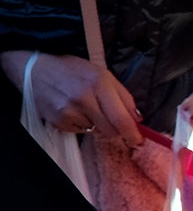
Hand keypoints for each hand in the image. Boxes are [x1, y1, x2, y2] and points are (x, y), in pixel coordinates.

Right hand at [6, 51, 140, 145]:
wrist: (35, 70)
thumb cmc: (72, 71)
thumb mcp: (103, 75)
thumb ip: (124, 96)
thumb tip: (137, 119)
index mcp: (99, 83)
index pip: (121, 119)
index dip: (132, 134)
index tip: (138, 141)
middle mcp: (84, 98)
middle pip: (111, 130)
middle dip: (117, 129)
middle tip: (112, 121)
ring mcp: (69, 112)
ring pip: (96, 131)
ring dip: (98, 124)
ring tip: (87, 107)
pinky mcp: (58, 121)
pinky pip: (80, 131)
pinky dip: (82, 124)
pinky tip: (74, 110)